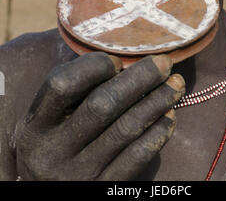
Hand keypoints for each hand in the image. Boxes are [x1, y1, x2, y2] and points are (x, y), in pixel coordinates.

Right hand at [16, 53, 184, 179]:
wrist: (51, 193)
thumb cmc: (57, 146)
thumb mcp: (50, 121)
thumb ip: (73, 90)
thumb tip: (118, 53)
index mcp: (35, 126)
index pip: (61, 84)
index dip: (92, 66)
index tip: (117, 60)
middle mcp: (51, 152)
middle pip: (101, 104)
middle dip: (139, 78)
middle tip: (164, 63)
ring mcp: (78, 175)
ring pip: (126, 128)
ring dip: (157, 101)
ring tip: (176, 84)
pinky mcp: (103, 190)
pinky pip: (137, 157)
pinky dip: (158, 132)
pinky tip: (170, 116)